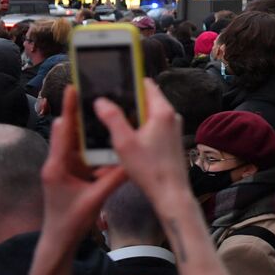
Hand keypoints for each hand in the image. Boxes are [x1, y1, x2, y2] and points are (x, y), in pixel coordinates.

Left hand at [27, 87, 128, 274]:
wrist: (58, 239)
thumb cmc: (71, 220)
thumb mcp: (96, 198)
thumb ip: (114, 178)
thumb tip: (134, 160)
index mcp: (57, 166)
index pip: (63, 131)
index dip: (69, 109)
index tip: (74, 88)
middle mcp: (56, 162)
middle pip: (67, 130)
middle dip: (78, 111)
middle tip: (91, 91)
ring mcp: (62, 167)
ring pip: (73, 140)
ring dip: (85, 125)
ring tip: (100, 107)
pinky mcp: (68, 172)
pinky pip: (79, 152)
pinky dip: (89, 141)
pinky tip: (103, 134)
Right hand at [93, 79, 187, 205]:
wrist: (171, 193)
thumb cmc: (149, 169)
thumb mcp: (124, 143)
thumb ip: (112, 118)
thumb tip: (101, 101)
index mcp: (163, 111)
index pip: (146, 85)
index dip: (129, 81)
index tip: (112, 82)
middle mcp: (172, 116)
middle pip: (146, 99)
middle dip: (127, 101)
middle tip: (106, 103)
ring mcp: (173, 128)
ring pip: (148, 114)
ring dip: (132, 117)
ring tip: (111, 121)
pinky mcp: (171, 140)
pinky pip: (153, 127)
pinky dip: (139, 128)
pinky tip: (124, 139)